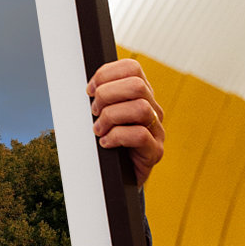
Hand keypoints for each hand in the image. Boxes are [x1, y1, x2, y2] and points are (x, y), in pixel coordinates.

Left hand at [87, 59, 164, 186]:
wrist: (117, 177)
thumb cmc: (107, 142)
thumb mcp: (101, 115)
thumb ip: (100, 98)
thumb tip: (87, 88)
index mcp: (140, 95)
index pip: (132, 68)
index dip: (106, 74)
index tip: (89, 90)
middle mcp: (153, 109)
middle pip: (137, 85)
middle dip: (107, 95)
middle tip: (94, 112)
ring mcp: (157, 130)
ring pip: (140, 108)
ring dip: (111, 117)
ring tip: (98, 130)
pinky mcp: (155, 151)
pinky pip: (140, 135)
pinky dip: (116, 137)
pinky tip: (105, 143)